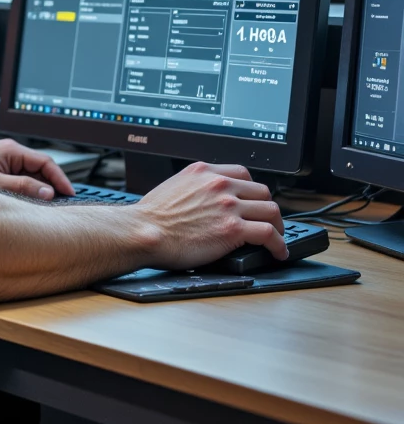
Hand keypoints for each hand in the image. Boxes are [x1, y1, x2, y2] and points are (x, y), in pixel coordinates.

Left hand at [0, 138, 74, 200]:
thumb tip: (46, 192)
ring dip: (38, 191)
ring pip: (29, 178)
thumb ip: (20, 187)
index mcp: (10, 150)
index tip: (70, 193)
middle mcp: (8, 154)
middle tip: (62, 204)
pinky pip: (18, 181)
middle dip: (52, 187)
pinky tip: (26, 206)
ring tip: (46, 208)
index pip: (46, 163)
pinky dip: (26, 193)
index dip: (61, 179)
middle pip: (40, 171)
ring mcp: (2, 162)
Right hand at [135, 161, 286, 267]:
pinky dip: (279, 244)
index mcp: (203, 171)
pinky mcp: (233, 229)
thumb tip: (204, 201)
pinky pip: (269, 233)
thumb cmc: (151, 217)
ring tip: (278, 238)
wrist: (144, 232)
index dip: (252, 190)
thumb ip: (194, 188)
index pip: (242, 174)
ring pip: (271, 210)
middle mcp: (219, 184)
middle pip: (261, 191)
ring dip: (278, 226)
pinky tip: (278, 252)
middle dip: (267, 208)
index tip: (254, 201)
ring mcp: (228, 205)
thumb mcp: (173, 187)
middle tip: (268, 222)